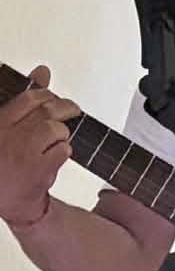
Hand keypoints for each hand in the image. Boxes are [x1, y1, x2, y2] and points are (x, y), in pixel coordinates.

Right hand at [0, 65, 77, 226]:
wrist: (5, 199)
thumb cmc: (6, 161)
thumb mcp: (7, 127)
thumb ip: (25, 100)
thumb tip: (43, 71)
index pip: (28, 98)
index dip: (46, 94)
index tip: (54, 97)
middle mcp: (7, 135)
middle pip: (46, 111)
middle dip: (65, 109)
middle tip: (73, 111)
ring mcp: (22, 152)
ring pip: (56, 130)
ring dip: (62, 135)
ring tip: (53, 143)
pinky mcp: (37, 169)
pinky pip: (63, 150)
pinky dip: (63, 152)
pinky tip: (52, 159)